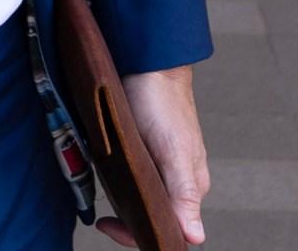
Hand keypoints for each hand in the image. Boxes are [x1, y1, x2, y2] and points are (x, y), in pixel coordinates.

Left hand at [95, 65, 207, 245]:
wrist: (148, 64)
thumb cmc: (163, 105)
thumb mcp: (173, 152)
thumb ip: (183, 194)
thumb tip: (195, 237)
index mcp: (189, 187)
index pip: (170, 228)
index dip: (140, 235)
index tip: (111, 226)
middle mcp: (176, 180)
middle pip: (153, 214)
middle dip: (128, 220)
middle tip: (102, 217)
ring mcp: (159, 164)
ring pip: (140, 196)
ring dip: (121, 201)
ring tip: (102, 193)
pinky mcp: (143, 150)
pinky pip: (131, 175)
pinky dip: (117, 180)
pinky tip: (104, 174)